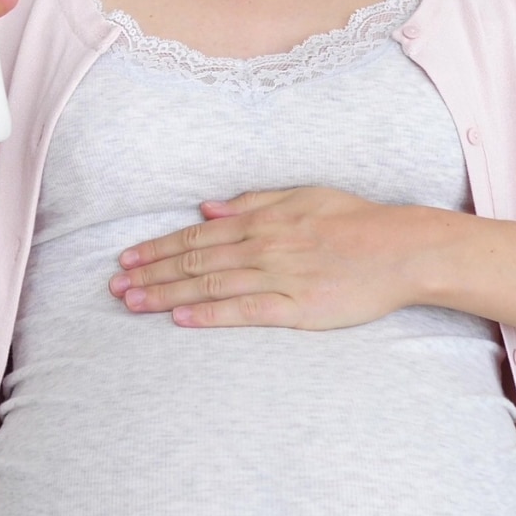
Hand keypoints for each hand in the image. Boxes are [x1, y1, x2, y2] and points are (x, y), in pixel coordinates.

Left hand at [108, 187, 415, 328]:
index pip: (197, 236)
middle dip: (150, 273)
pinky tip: (180, 319)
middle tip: (114, 286)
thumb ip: (251, 202)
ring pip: (210, 285)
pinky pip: (244, 311)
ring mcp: (278, 277)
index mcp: (262, 220)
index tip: (126, 258)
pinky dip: (209, 314)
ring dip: (167, 294)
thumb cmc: (354, 221)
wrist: (400, 248)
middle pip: (194, 260)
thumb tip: (206, 208)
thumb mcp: (301, 196)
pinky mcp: (297, 308)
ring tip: (132, 303)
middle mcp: (262, 246)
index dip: (158, 247)